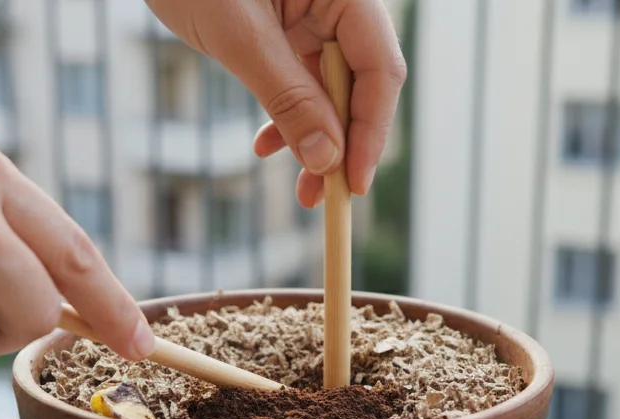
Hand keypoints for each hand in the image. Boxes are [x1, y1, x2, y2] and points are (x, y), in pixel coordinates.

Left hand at [145, 0, 405, 207]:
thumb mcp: (239, 37)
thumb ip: (287, 97)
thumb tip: (327, 160)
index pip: (379, 69)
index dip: (370, 132)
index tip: (354, 185)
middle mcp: (339, 3)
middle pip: (361, 85)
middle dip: (343, 145)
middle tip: (326, 198)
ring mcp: (314, 15)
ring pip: (331, 90)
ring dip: (316, 140)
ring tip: (300, 191)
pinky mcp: (287, 28)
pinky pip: (301, 81)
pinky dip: (288, 116)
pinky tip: (266, 146)